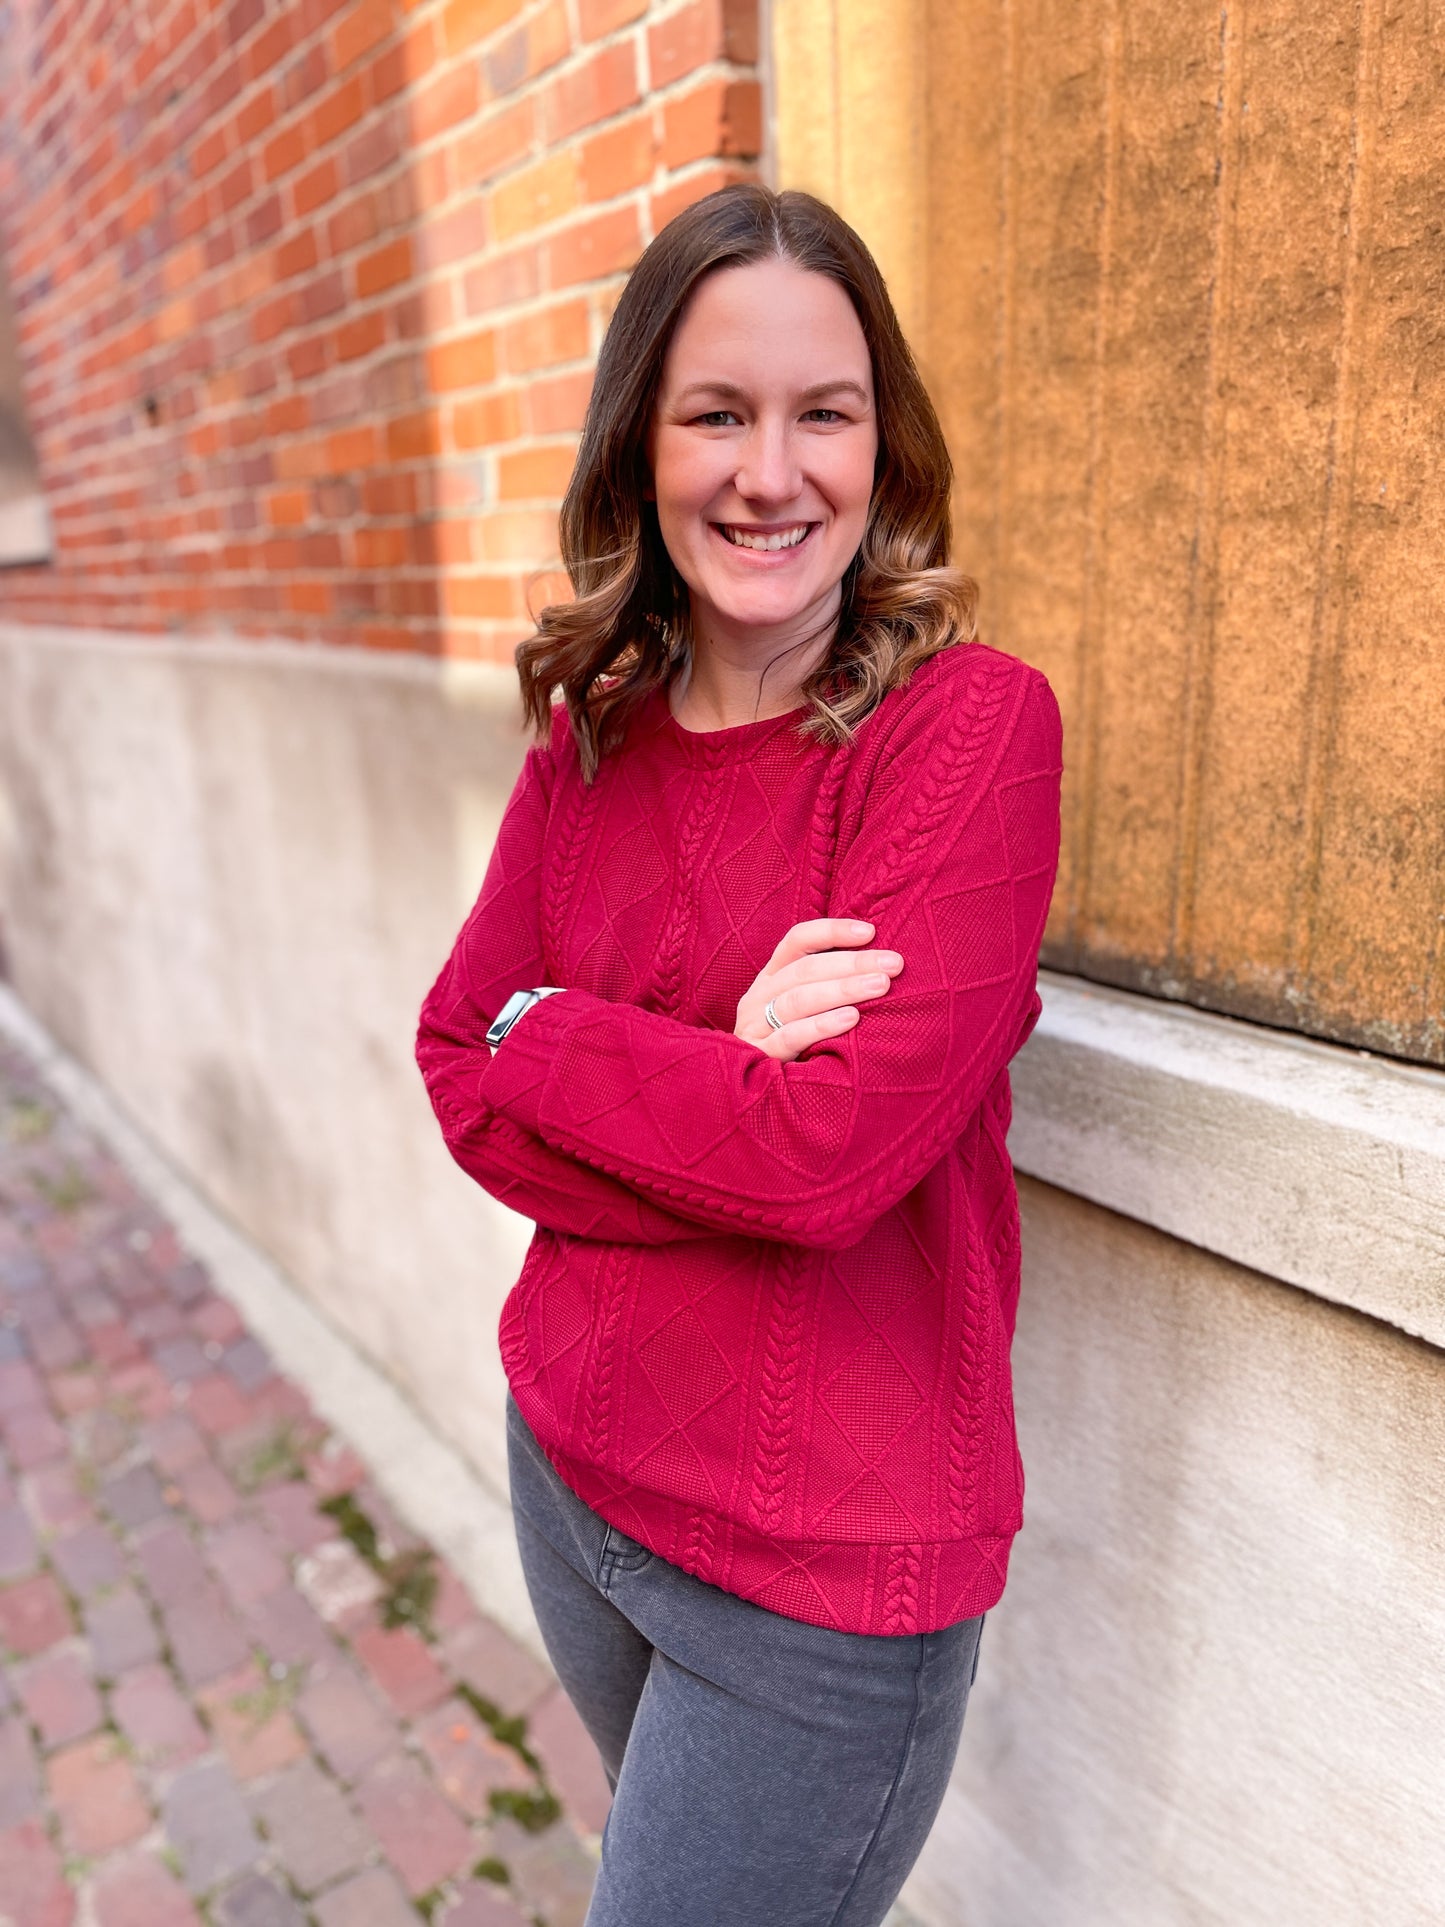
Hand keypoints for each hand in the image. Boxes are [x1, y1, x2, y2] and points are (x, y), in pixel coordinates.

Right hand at [734, 919, 903, 1060]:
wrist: (749, 1092)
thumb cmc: (793, 1045)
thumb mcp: (804, 1009)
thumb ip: (829, 985)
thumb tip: (882, 964)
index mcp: (771, 977)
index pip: (797, 941)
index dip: (832, 931)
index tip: (871, 932)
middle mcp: (759, 997)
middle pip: (804, 970)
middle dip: (853, 963)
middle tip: (893, 964)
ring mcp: (755, 1026)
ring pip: (797, 1000)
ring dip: (842, 989)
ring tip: (880, 986)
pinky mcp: (759, 1055)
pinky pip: (789, 1037)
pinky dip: (821, 1025)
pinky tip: (851, 1019)